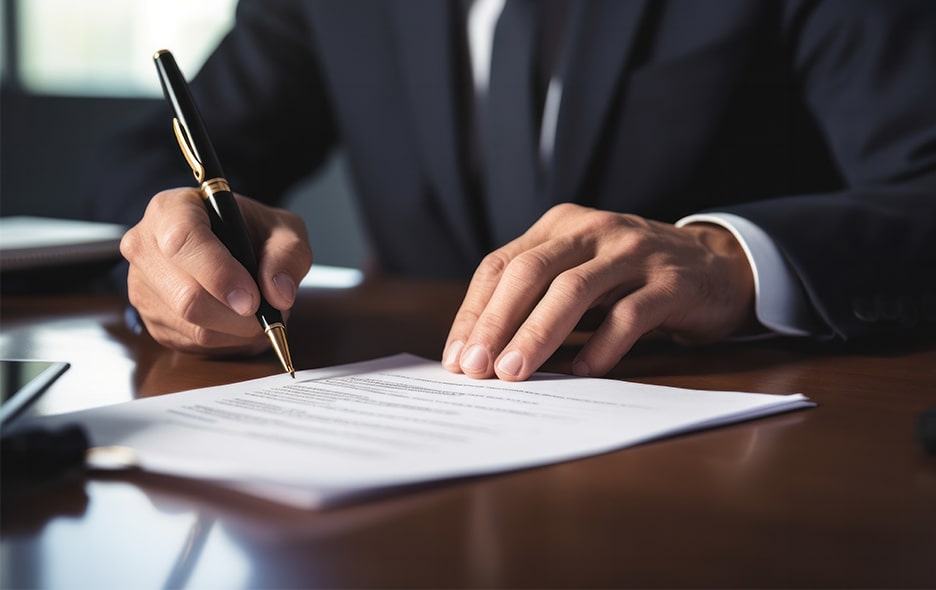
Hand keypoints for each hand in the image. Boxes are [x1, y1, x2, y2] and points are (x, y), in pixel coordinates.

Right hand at [120, 188, 311, 354]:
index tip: (253, 298)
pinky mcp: (151, 319)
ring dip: (238, 330)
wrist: (230, 247)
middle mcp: (145, 246)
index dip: (220, 274)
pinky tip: (239, 321)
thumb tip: (279, 294)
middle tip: (267, 311)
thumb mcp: (283, 230)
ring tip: (258, 313)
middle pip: (187, 297)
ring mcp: (142, 286)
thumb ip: (288, 255)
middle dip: (237, 314)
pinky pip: (192, 343)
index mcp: (171, 209)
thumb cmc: (252, 232)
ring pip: (193, 326)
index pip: (183, 241)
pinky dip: (227, 340)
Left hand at [442, 203, 755, 380]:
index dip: (475, 313)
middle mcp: (593, 231)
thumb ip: (536, 300)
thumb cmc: (629, 279)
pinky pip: (631, 313)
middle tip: (477, 369)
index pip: (502, 265)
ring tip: (515, 373)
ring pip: (574, 291)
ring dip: (539, 335)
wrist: (714, 268)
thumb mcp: (578, 275)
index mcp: (560, 227)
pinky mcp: (671, 281)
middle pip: (531, 273)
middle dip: (497, 323)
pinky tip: (584, 371)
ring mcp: (634, 252)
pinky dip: (604, 344)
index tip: (457, 358)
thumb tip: (480, 353)